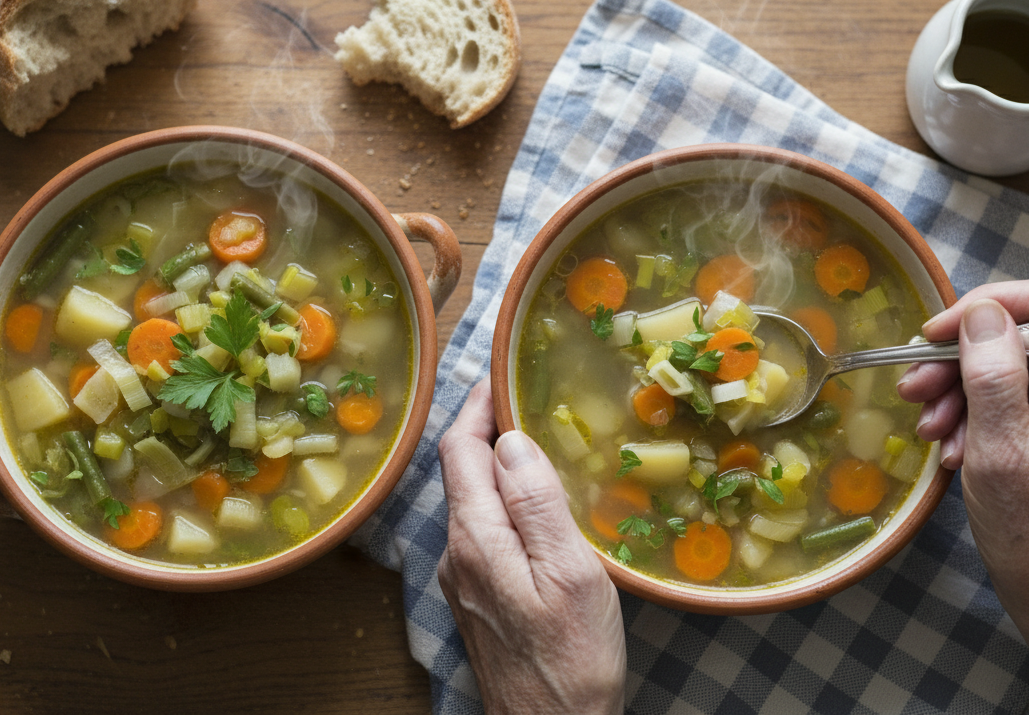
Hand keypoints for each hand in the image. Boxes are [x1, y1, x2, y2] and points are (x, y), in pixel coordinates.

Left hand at [436, 378, 625, 714]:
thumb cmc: (572, 659)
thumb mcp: (568, 572)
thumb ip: (535, 502)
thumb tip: (512, 439)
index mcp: (476, 537)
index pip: (459, 448)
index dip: (477, 403)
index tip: (502, 369)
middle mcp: (457, 553)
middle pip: (460, 471)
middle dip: (486, 426)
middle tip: (525, 392)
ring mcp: (463, 579)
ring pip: (472, 501)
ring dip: (496, 463)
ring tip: (537, 436)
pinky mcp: (478, 600)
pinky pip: (484, 530)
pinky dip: (503, 500)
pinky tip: (536, 501)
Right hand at [897, 275, 1028, 706]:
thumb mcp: (998, 455)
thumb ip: (991, 375)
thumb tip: (980, 311)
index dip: (983, 307)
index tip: (929, 337)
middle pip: (1024, 335)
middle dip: (961, 357)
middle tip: (913, 391)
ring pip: (1016, 368)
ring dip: (962, 390)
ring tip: (928, 429)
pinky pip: (1022, 402)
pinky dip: (980, 415)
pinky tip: (953, 447)